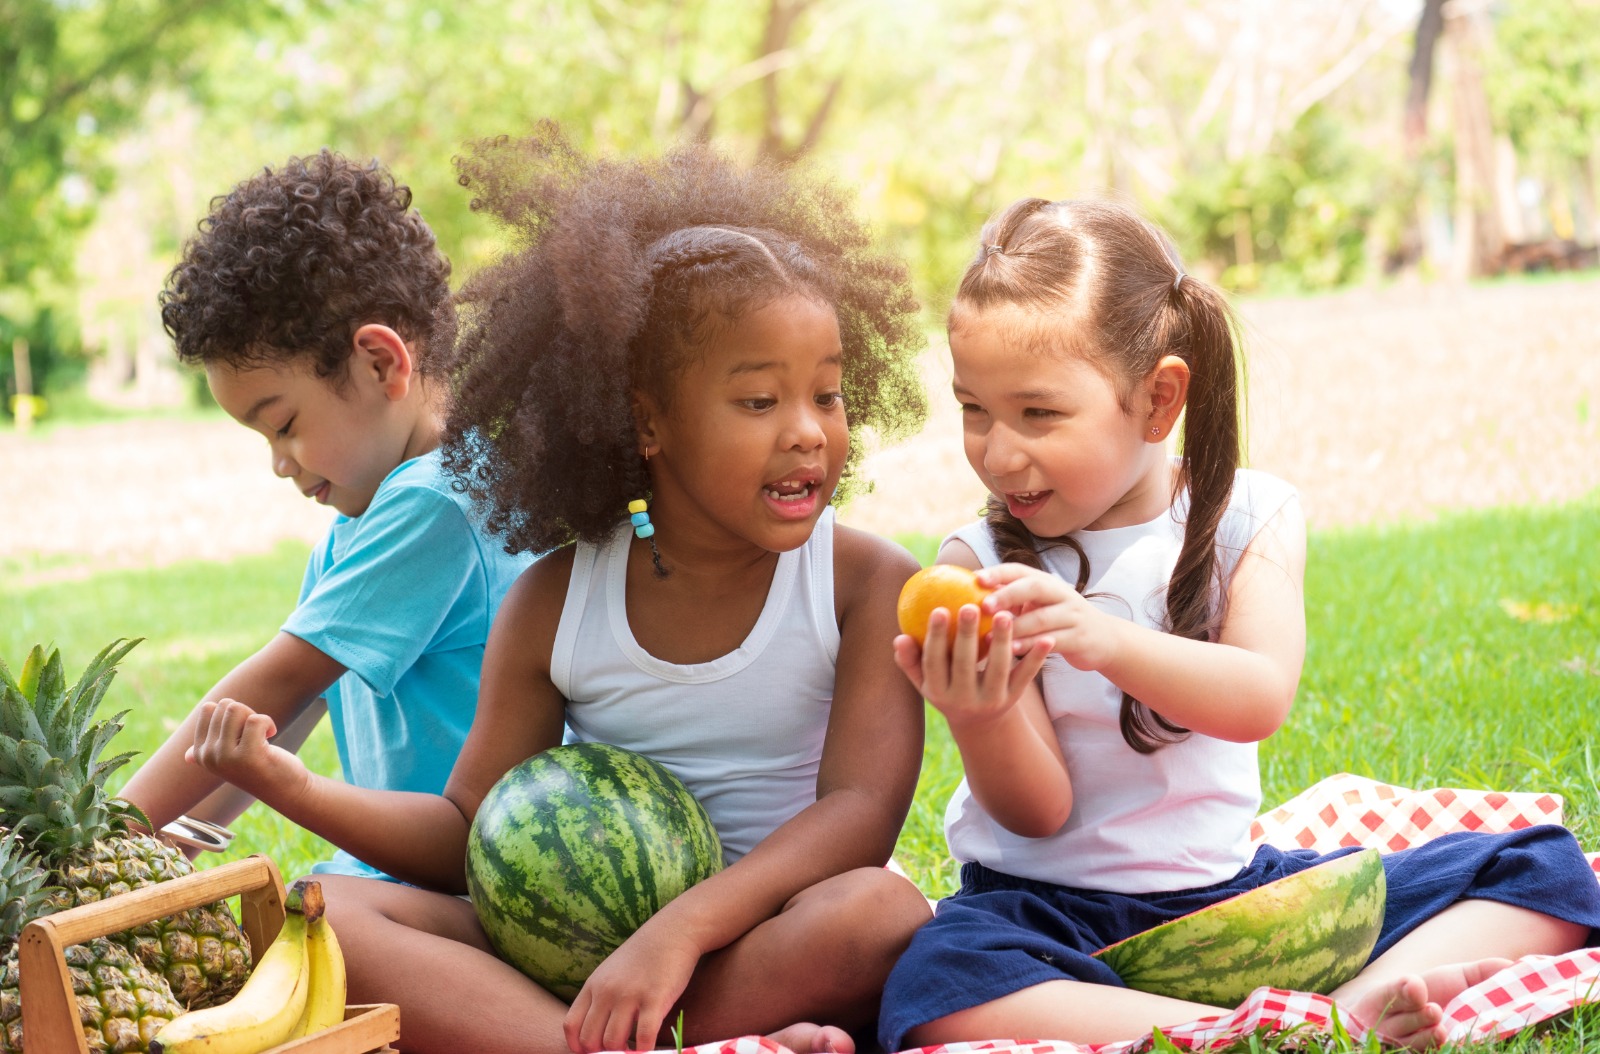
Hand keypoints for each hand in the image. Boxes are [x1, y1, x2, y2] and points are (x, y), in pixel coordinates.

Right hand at [184, 699, 308, 806]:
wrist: (285, 789)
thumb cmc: (259, 769)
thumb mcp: (230, 760)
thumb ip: (209, 753)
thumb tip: (187, 756)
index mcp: (200, 754)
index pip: (208, 709)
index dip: (232, 714)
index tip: (242, 734)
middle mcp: (208, 756)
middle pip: (225, 705)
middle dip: (246, 714)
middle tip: (255, 735)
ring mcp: (225, 757)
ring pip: (237, 709)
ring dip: (256, 717)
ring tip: (261, 736)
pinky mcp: (248, 756)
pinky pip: (256, 719)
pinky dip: (268, 723)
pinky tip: (271, 736)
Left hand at [564, 920, 700, 1052]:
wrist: (672, 932)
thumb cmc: (642, 956)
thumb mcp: (610, 972)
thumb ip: (600, 998)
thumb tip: (594, 1032)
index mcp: (593, 985)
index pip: (571, 1025)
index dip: (578, 1046)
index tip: (592, 1052)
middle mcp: (607, 991)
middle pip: (590, 1039)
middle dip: (602, 1053)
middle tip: (616, 1052)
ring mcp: (630, 995)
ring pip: (614, 1042)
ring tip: (631, 1052)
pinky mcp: (656, 999)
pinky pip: (643, 1037)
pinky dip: (644, 1050)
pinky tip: (648, 1048)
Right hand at [893, 605, 1050, 730]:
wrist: (981, 724)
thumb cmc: (947, 688)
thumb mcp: (925, 682)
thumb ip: (910, 660)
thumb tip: (898, 637)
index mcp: (939, 693)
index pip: (934, 663)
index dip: (935, 638)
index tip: (938, 609)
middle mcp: (964, 700)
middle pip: (965, 665)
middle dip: (966, 636)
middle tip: (969, 606)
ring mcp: (991, 701)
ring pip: (998, 669)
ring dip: (1002, 642)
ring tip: (1004, 615)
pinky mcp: (1014, 699)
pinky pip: (1026, 677)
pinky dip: (1036, 658)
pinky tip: (1046, 639)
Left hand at [979, 564, 1121, 671]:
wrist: (1104, 640)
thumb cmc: (1058, 621)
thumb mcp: (1038, 606)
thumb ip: (1011, 600)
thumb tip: (967, 596)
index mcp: (1046, 582)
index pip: (1021, 570)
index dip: (998, 572)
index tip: (975, 579)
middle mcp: (1061, 593)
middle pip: (1034, 587)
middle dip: (1008, 594)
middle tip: (984, 605)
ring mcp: (1073, 615)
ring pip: (1043, 617)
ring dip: (1016, 626)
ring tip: (992, 635)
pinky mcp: (1080, 637)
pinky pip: (1053, 640)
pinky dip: (1031, 645)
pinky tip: (1012, 651)